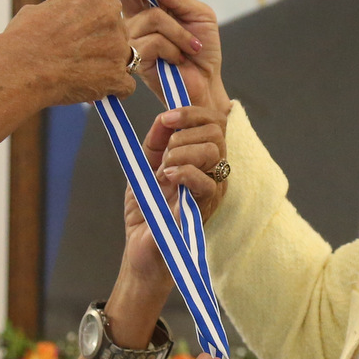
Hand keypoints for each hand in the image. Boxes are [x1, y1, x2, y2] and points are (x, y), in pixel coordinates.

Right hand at [6, 0, 133, 106]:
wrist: (21, 69)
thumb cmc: (23, 40)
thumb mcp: (38, 10)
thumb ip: (61, 12)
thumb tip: (60, 20)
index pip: (104, 7)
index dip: (91, 24)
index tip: (76, 34)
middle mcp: (110, 15)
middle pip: (117, 30)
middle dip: (103, 43)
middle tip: (79, 56)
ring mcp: (117, 46)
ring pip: (124, 56)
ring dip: (109, 65)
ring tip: (84, 75)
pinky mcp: (117, 75)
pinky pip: (125, 84)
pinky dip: (112, 89)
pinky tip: (94, 90)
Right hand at [110, 0, 228, 113]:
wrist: (206, 82)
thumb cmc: (202, 50)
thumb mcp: (199, 16)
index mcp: (153, 8)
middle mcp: (139, 21)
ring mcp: (134, 40)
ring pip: (150, 17)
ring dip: (177, 31)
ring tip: (191, 47)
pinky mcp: (135, 59)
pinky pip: (152, 40)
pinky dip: (173, 47)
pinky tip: (178, 58)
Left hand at [118, 101, 228, 293]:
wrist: (140, 247)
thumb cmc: (147, 209)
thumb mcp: (145, 166)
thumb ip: (156, 140)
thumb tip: (164, 116)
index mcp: (201, 157)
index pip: (214, 121)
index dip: (192, 112)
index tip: (166, 118)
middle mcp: (212, 170)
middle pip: (217, 130)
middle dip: (185, 130)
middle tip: (165, 150)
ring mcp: (212, 189)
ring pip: (214, 151)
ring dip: (183, 151)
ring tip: (163, 168)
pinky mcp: (204, 209)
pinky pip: (207, 183)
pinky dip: (184, 172)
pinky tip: (166, 177)